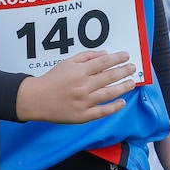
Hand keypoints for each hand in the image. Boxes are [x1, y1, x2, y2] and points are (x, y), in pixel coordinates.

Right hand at [15, 50, 135, 123]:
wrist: (36, 99)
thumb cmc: (51, 80)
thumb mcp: (67, 63)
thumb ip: (86, 57)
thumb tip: (105, 54)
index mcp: (79, 71)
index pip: (104, 63)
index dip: (117, 58)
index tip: (126, 56)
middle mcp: (83, 86)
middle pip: (109, 77)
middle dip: (124, 71)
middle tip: (133, 68)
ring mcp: (84, 102)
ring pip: (109, 94)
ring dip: (123, 87)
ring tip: (131, 82)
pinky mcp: (83, 115)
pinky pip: (102, 111)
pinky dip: (114, 107)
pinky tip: (122, 102)